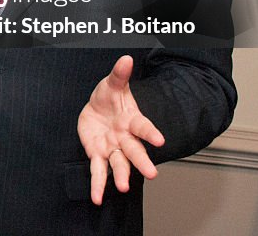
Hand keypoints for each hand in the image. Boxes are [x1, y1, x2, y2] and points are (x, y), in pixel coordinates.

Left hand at [77, 55, 164, 204]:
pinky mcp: (98, 154)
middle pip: (135, 150)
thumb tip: (126, 59)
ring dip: (121, 176)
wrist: (97, 109)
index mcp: (132, 120)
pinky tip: (97, 198)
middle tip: (151, 174)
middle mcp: (125, 137)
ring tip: (122, 187)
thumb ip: (119, 74)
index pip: (143, 127)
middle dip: (142, 161)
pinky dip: (97, 185)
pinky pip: (98, 171)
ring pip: (119, 164)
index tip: (160, 140)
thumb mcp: (112, 83)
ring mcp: (113, 148)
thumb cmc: (109, 97)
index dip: (151, 133)